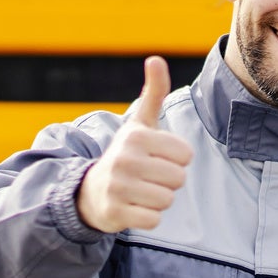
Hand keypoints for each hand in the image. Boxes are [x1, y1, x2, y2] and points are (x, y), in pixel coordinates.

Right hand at [77, 56, 193, 233]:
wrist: (91, 191)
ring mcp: (118, 187)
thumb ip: (153, 93)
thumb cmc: (126, 155)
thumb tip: (155, 58)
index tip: (157, 158)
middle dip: (168, 181)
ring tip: (141, 192)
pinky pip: (154, 220)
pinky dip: (149, 217)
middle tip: (148, 177)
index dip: (176, 160)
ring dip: (159, 200)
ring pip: (167, 200)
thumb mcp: (140, 124)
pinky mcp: (115, 212)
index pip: (186, 155)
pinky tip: (134, 207)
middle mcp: (125, 159)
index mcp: (137, 136)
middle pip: (179, 179)